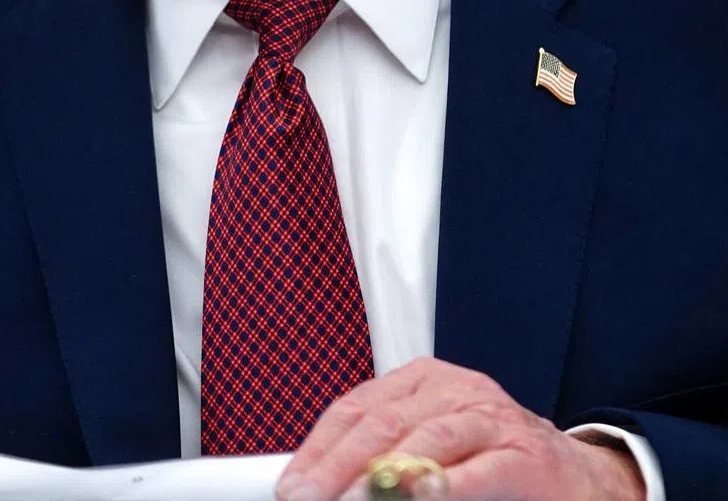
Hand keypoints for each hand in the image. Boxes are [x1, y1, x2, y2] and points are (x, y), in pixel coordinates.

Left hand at [275, 357, 644, 500]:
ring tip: (351, 498)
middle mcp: (452, 389)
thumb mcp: (430, 447)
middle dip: (338, 465)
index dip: (318, 448)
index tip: (292, 486)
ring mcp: (490, 417)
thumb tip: (323, 483)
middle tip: (310, 498)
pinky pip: (479, 470)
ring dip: (383, 475)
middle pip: (381, 422)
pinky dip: (444, 485)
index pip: (355, 408)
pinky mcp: (525, 455)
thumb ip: (382, 460)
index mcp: (421, 381)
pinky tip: (421, 496)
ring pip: (426, 437)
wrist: (579, 478)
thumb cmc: (493, 461)